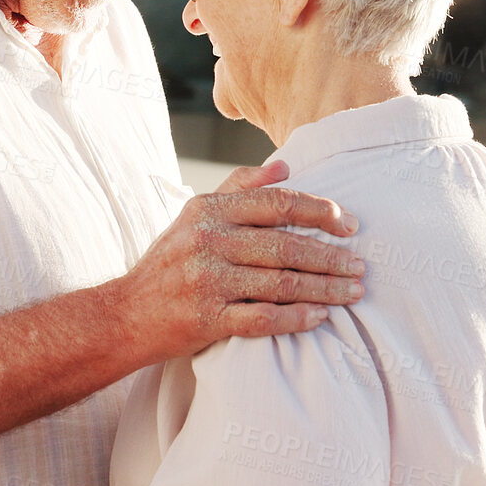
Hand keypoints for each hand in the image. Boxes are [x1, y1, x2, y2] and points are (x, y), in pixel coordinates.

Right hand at [118, 160, 362, 359]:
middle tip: (360, 266)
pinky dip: (296, 318)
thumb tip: (285, 167)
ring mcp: (207, 281)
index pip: (276, 203)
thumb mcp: (194, 215)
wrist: (124, 314)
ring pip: (281, 282)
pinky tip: (320, 317)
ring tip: (352, 293)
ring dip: (324, 288)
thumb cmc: (168, 263)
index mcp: (209, 210)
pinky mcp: (206, 319)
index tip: (349, 224)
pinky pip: (262, 318)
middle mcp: (208, 241)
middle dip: (331, 257)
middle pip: (286, 246)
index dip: (319, 211)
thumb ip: (238, 188)